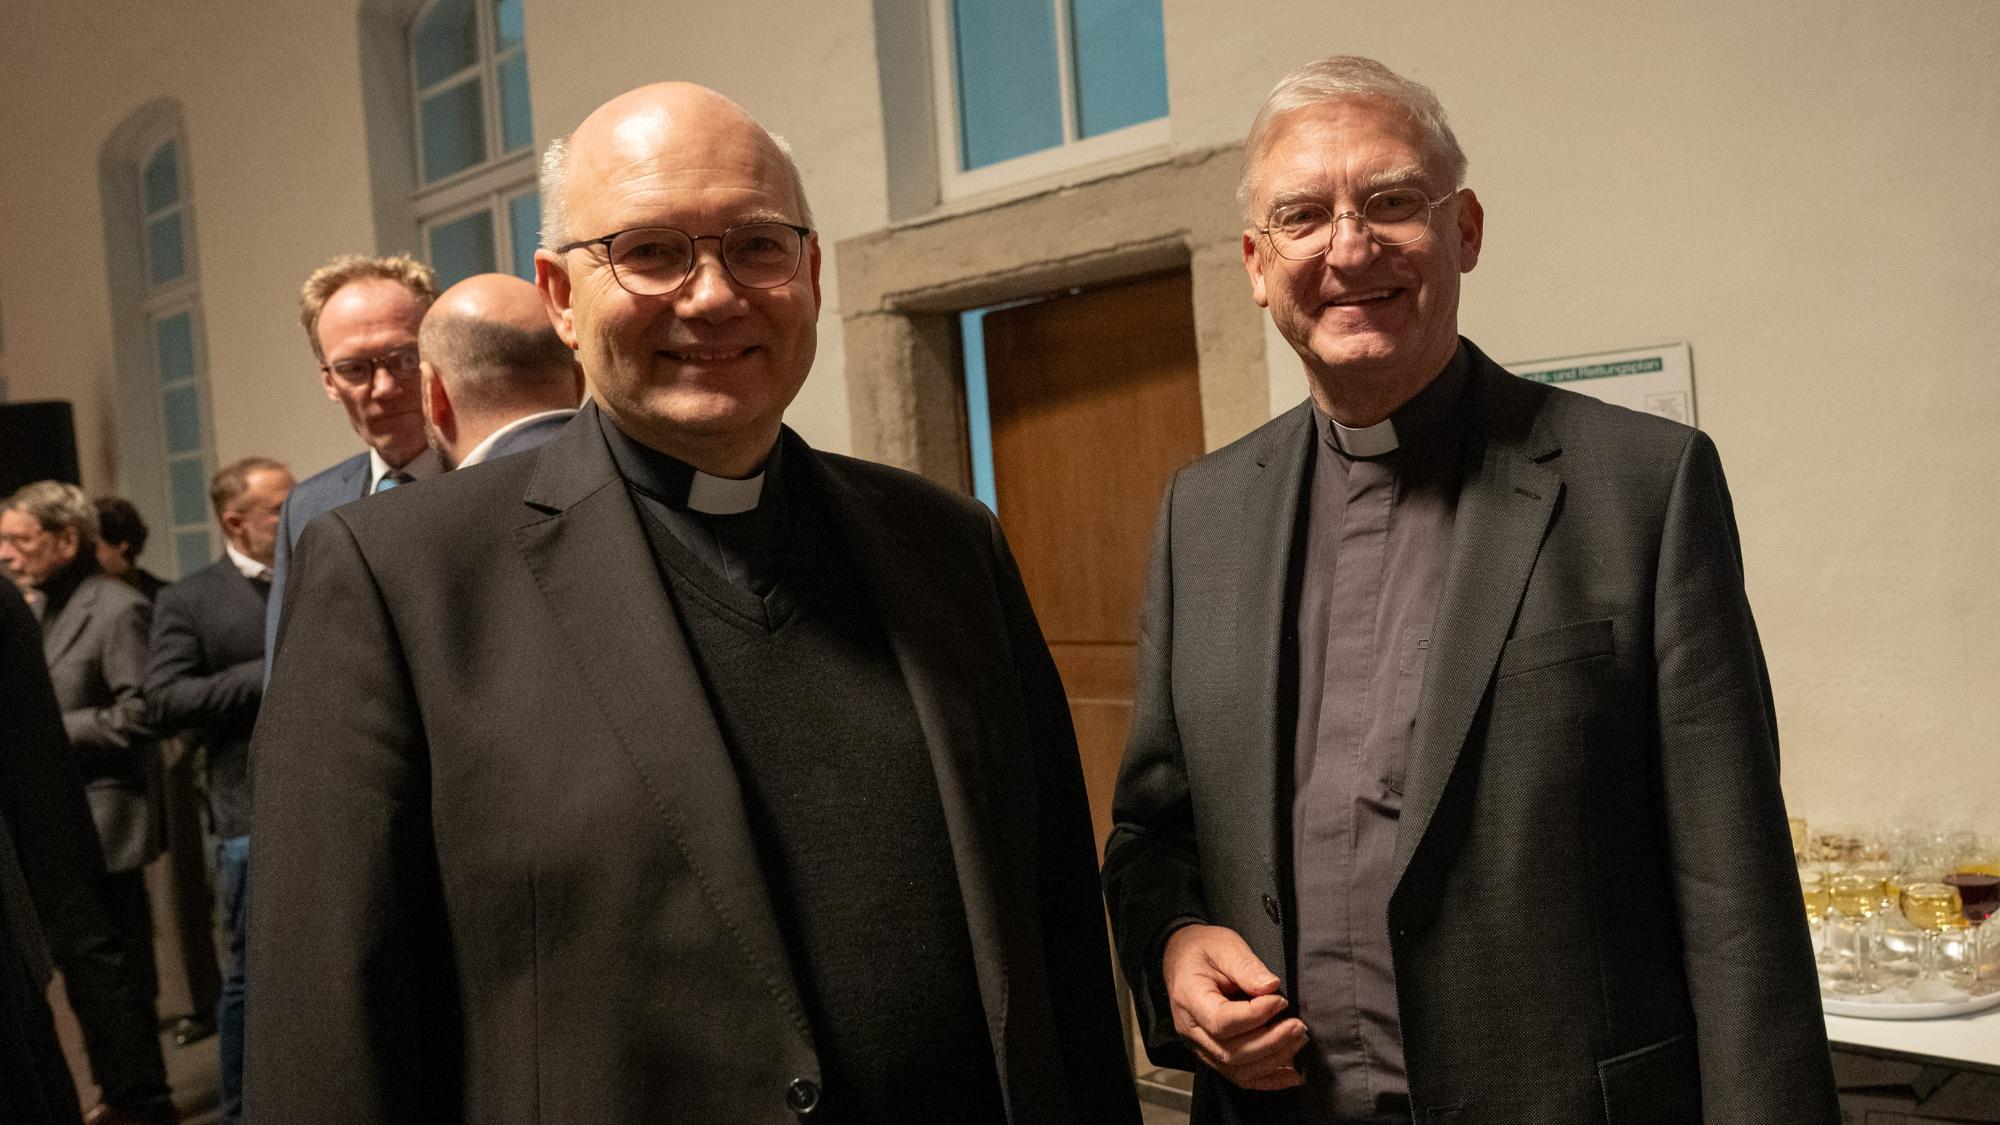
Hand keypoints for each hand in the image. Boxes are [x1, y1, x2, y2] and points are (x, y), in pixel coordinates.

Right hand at [1162, 923, 1307, 1090]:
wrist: (1182, 958)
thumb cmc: (1202, 950)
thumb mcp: (1224, 946)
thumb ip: (1246, 966)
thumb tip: (1271, 987)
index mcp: (1189, 998)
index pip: (1221, 1021)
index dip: (1255, 1016)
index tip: (1280, 1001)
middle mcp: (1191, 1029)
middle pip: (1231, 1051)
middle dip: (1271, 1042)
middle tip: (1297, 1025)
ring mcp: (1200, 1046)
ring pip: (1237, 1068)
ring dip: (1273, 1059)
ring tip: (1297, 1040)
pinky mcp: (1212, 1054)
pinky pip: (1238, 1076)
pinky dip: (1267, 1079)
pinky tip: (1290, 1074)